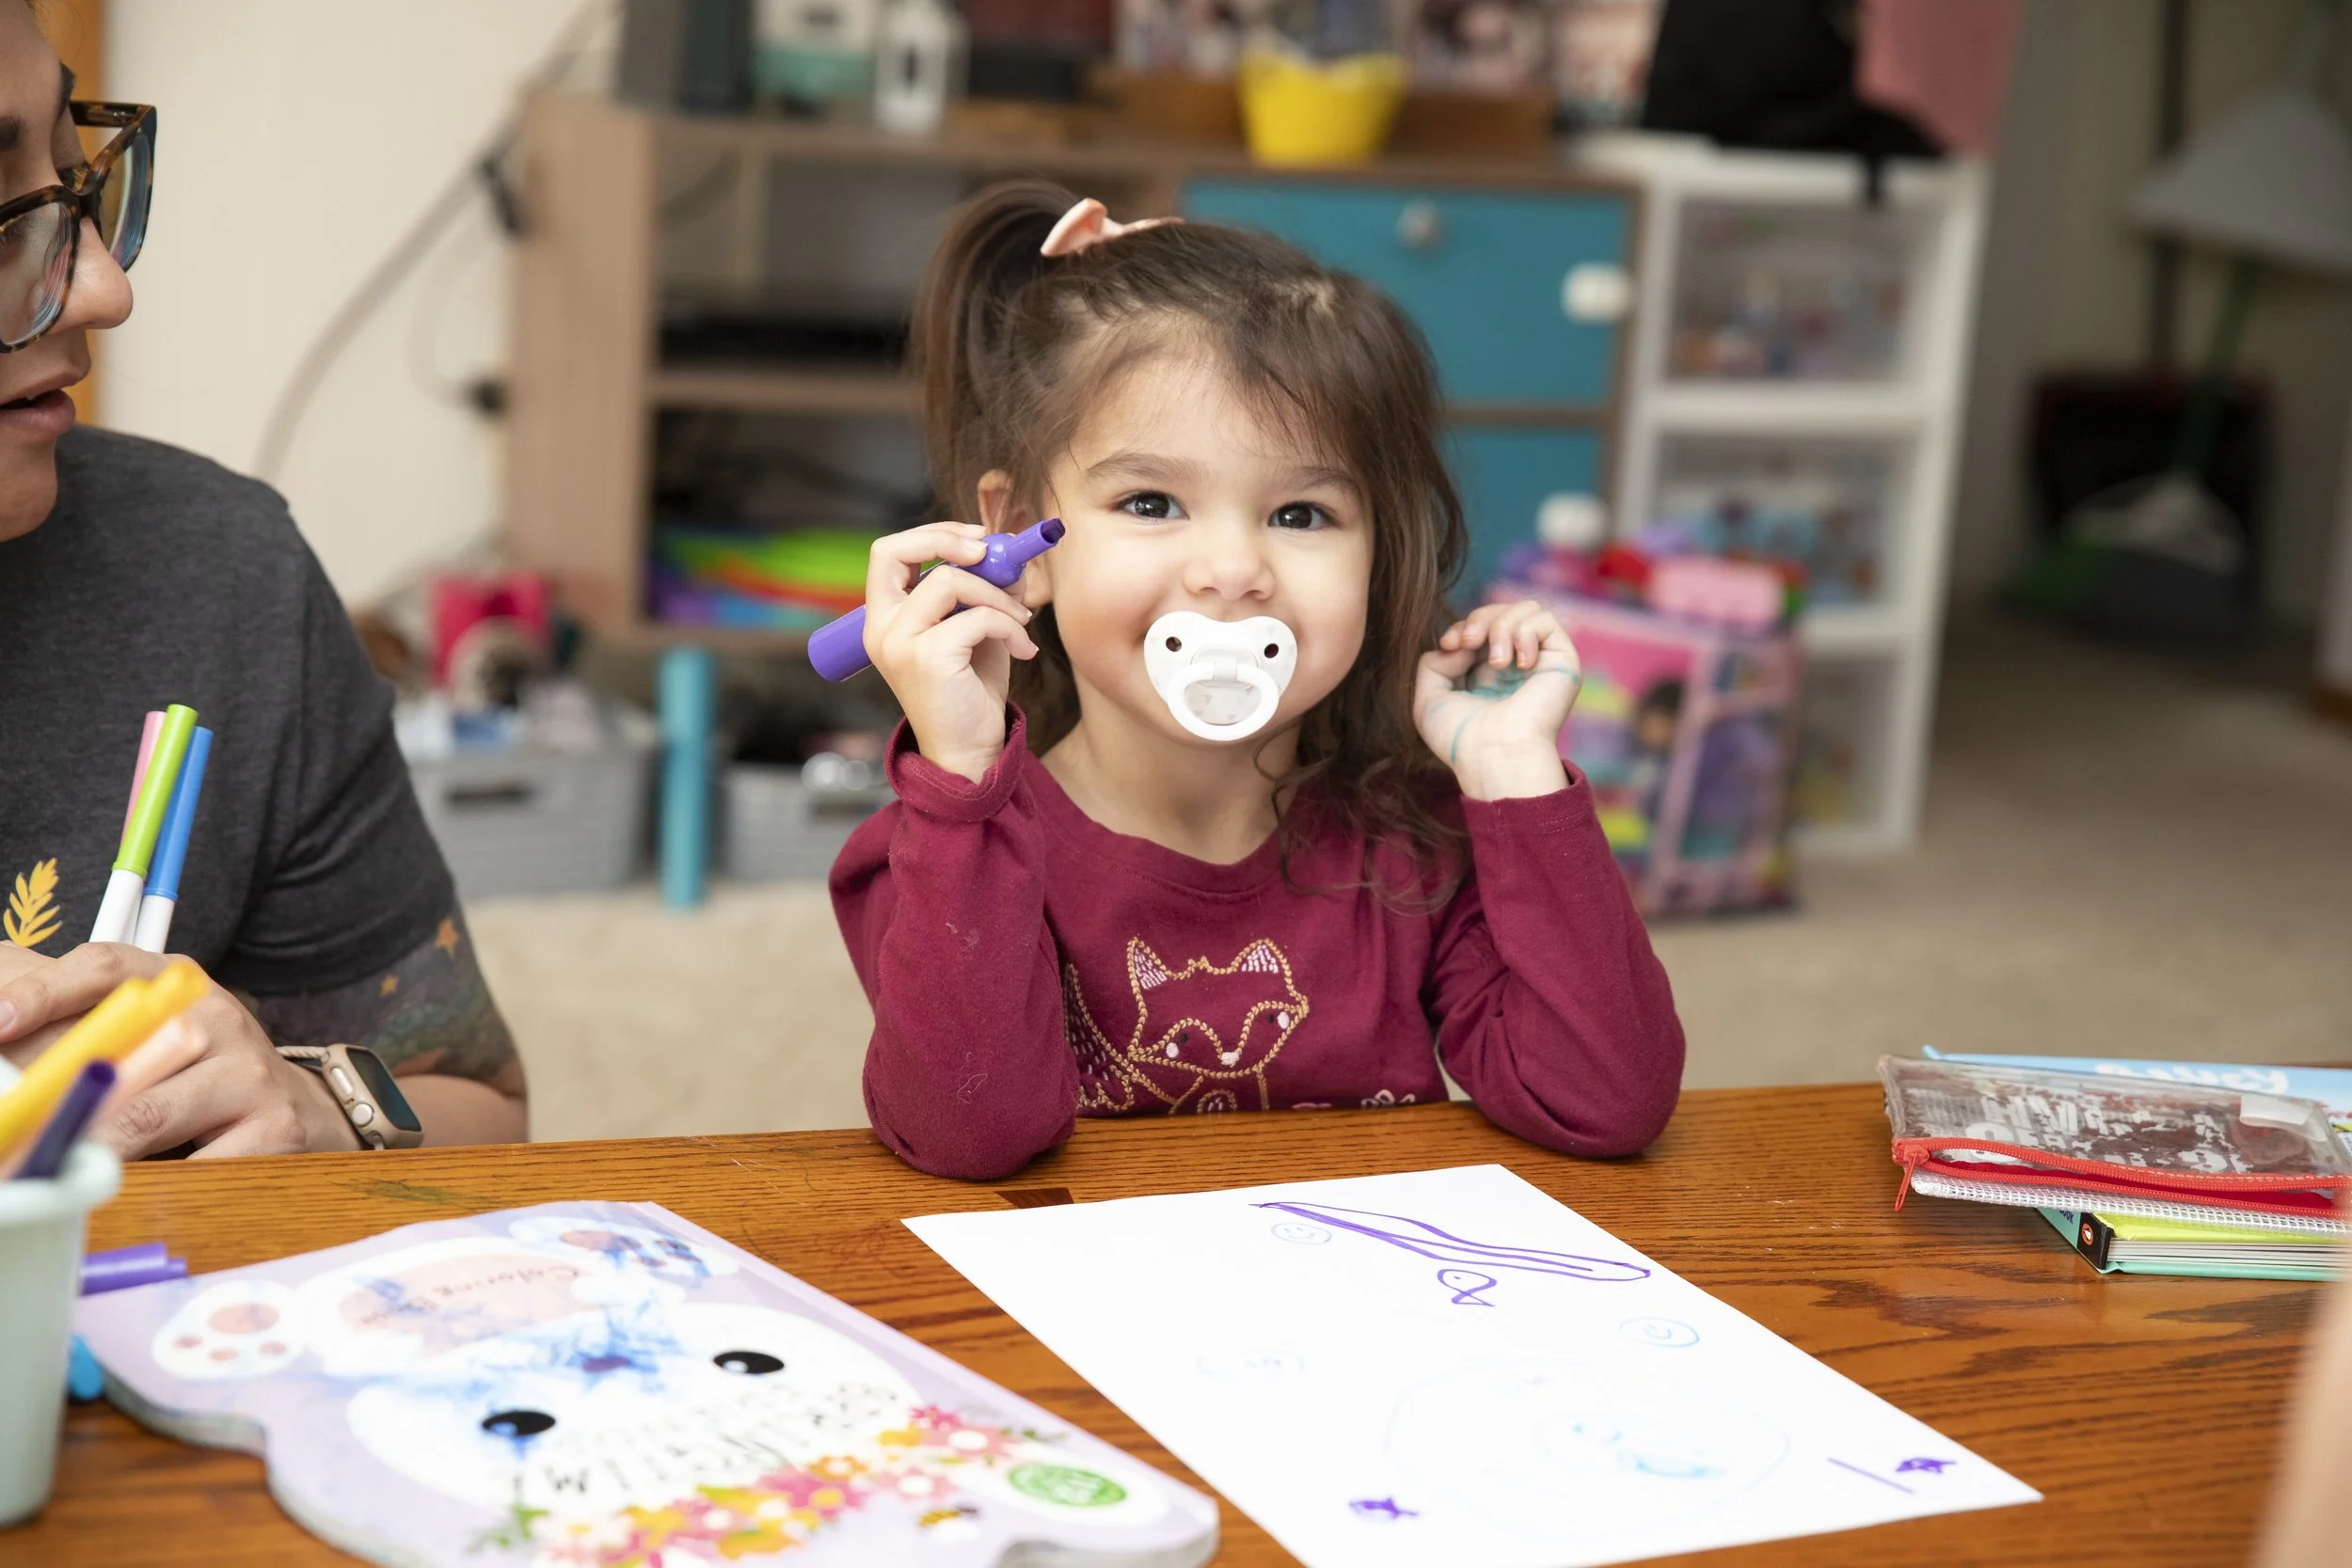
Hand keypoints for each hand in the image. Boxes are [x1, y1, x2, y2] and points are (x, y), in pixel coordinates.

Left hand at [0, 943, 361, 1157]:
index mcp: (177, 982)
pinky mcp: (275, 1129)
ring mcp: (248, 1073)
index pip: (106, 967)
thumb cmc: (195, 1072)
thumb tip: (1, 1041)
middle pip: (121, 1053)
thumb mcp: (145, 1032)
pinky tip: (127, 1197)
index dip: (44, 992)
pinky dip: (150, 1190)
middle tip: (14, 1127)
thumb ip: (74, 1025)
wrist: (297, 1108)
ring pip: (148, 1118)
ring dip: (90, 1151)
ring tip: (55, 1170)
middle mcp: (216, 1017)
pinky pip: (194, 1170)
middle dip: (54, 1096)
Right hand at [864, 522, 1040, 781]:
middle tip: (992, 554)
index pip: (888, 552)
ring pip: (950, 580)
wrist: (970, 750)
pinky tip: (1023, 649)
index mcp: (885, 618)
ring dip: (997, 596)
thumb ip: (986, 590)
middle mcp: (881, 628)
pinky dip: (1011, 627)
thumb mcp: (978, 629)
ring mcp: (899, 642)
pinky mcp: (927, 657)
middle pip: (897, 550)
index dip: (933, 535)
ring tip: (1021, 623)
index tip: (978, 540)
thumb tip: (1010, 551)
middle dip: (949, 540)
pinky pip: (979, 617)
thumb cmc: (970, 690)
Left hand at [1413, 599, 1582, 800]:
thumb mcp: (1429, 700)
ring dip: (1501, 626)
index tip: (1449, 644)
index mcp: (1488, 675)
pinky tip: (1517, 664)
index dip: (1463, 626)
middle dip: (1479, 619)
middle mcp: (1516, 666)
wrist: (1493, 754)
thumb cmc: (1461, 738)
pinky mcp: (1561, 660)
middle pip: (1501, 611)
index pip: (1480, 627)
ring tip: (1497, 662)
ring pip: (1526, 609)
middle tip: (1469, 643)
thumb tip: (1460, 643)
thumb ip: (1433, 663)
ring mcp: (1539, 662)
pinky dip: (1525, 632)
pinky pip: (1546, 620)